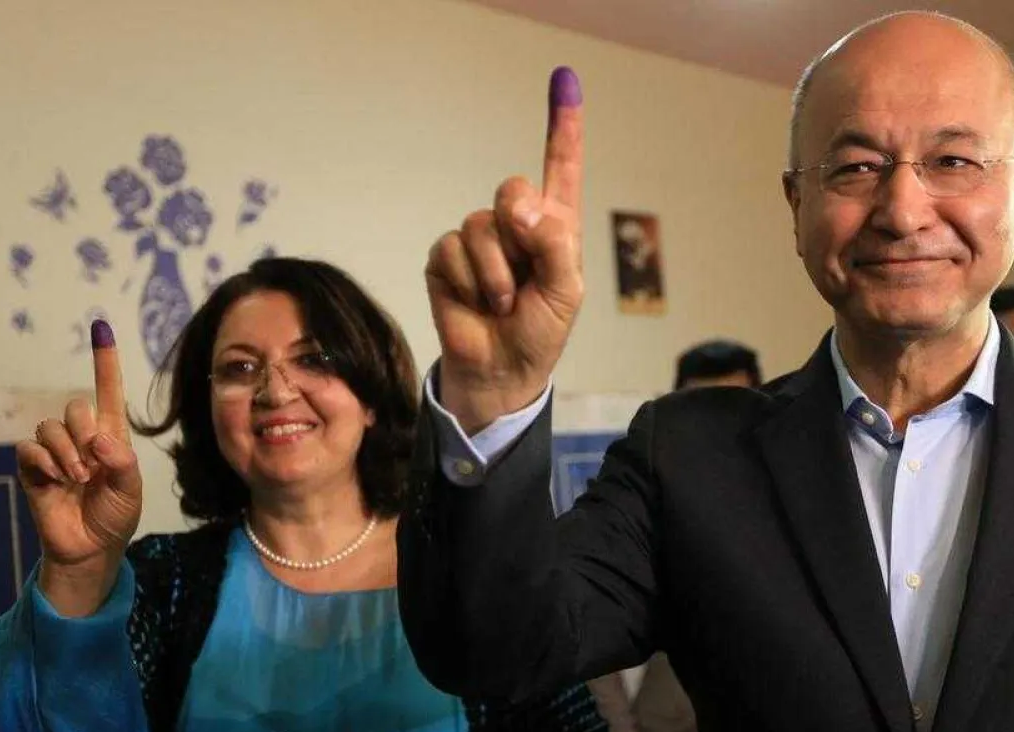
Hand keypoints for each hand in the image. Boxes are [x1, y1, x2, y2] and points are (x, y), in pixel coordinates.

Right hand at [16, 320, 142, 613]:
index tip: (100, 326)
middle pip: (73, 406)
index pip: (107, 392)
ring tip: (78, 478)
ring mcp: (55, 454)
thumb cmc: (114, 517)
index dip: (104, 361)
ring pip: (49, 427)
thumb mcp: (130, 491)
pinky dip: (43, 460)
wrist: (90, 550)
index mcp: (110, 437)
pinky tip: (55, 478)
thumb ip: (121, 461)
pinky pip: (28, 448)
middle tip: (93, 465)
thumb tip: (98, 439)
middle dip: (83, 430)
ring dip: (65, 451)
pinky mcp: (32, 470)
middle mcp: (81, 440)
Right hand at [426, 66, 584, 432]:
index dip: (562, 125)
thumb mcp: (566, 291)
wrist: (501, 370)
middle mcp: (516, 225)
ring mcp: (479, 240)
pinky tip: (477, 303)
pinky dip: (470, 281)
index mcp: (555, 227)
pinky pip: (452, 248)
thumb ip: (555, 244)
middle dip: (519, 227)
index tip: (564, 79)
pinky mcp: (446, 258)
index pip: (561, 167)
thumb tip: (521, 209)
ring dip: (496, 272)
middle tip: (525, 270)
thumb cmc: (539, 331)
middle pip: (512, 188)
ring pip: (481, 225)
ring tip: (502, 302)